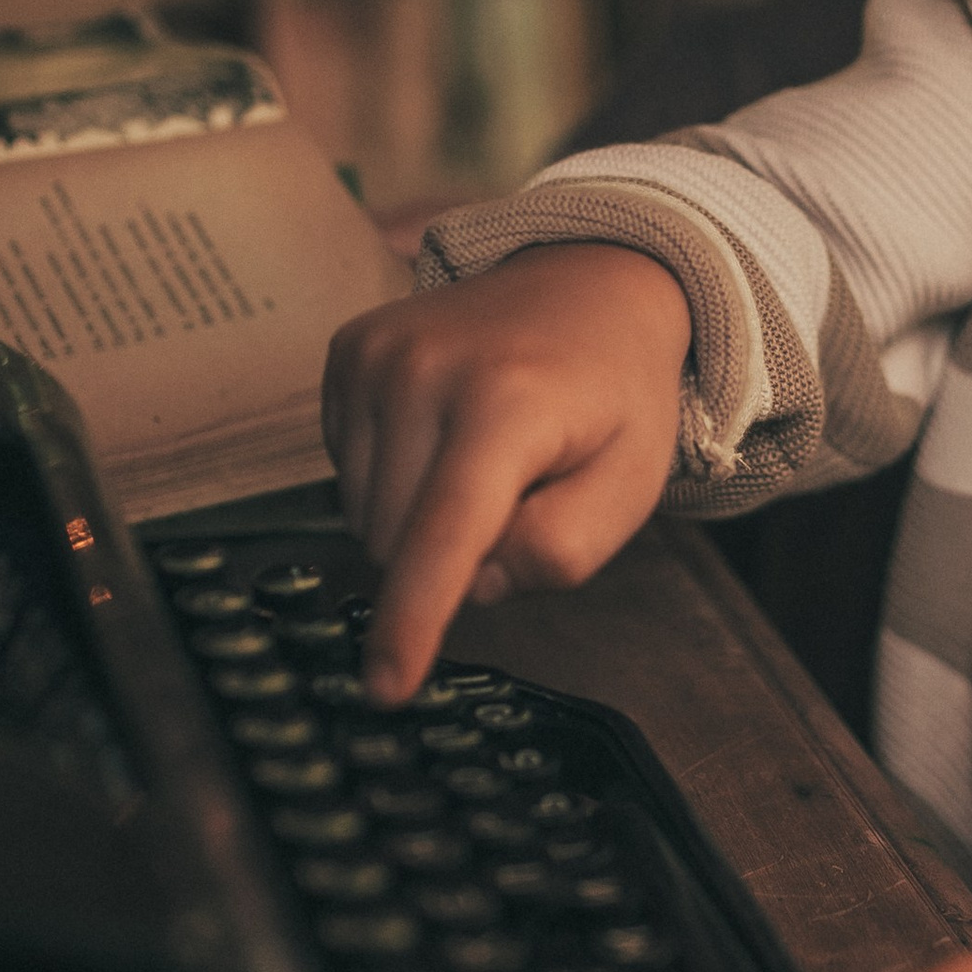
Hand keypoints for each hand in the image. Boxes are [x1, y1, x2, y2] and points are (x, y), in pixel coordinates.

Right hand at [322, 245, 693, 698]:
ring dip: (418, 519)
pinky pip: (344, 470)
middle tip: (517, 498)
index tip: (386, 686)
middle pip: (398, 542)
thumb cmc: (613, 396)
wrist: (589, 284)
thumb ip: (558, 551)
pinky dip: (392, 478)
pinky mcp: (347, 352)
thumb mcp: (627, 486)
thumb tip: (473, 582)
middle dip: (451, 556)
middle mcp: (426, 369)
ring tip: (484, 459)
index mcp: (508, 403)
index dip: (412, 621)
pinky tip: (443, 436)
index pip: (444, 535)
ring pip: (363, 515)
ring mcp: (377, 353)